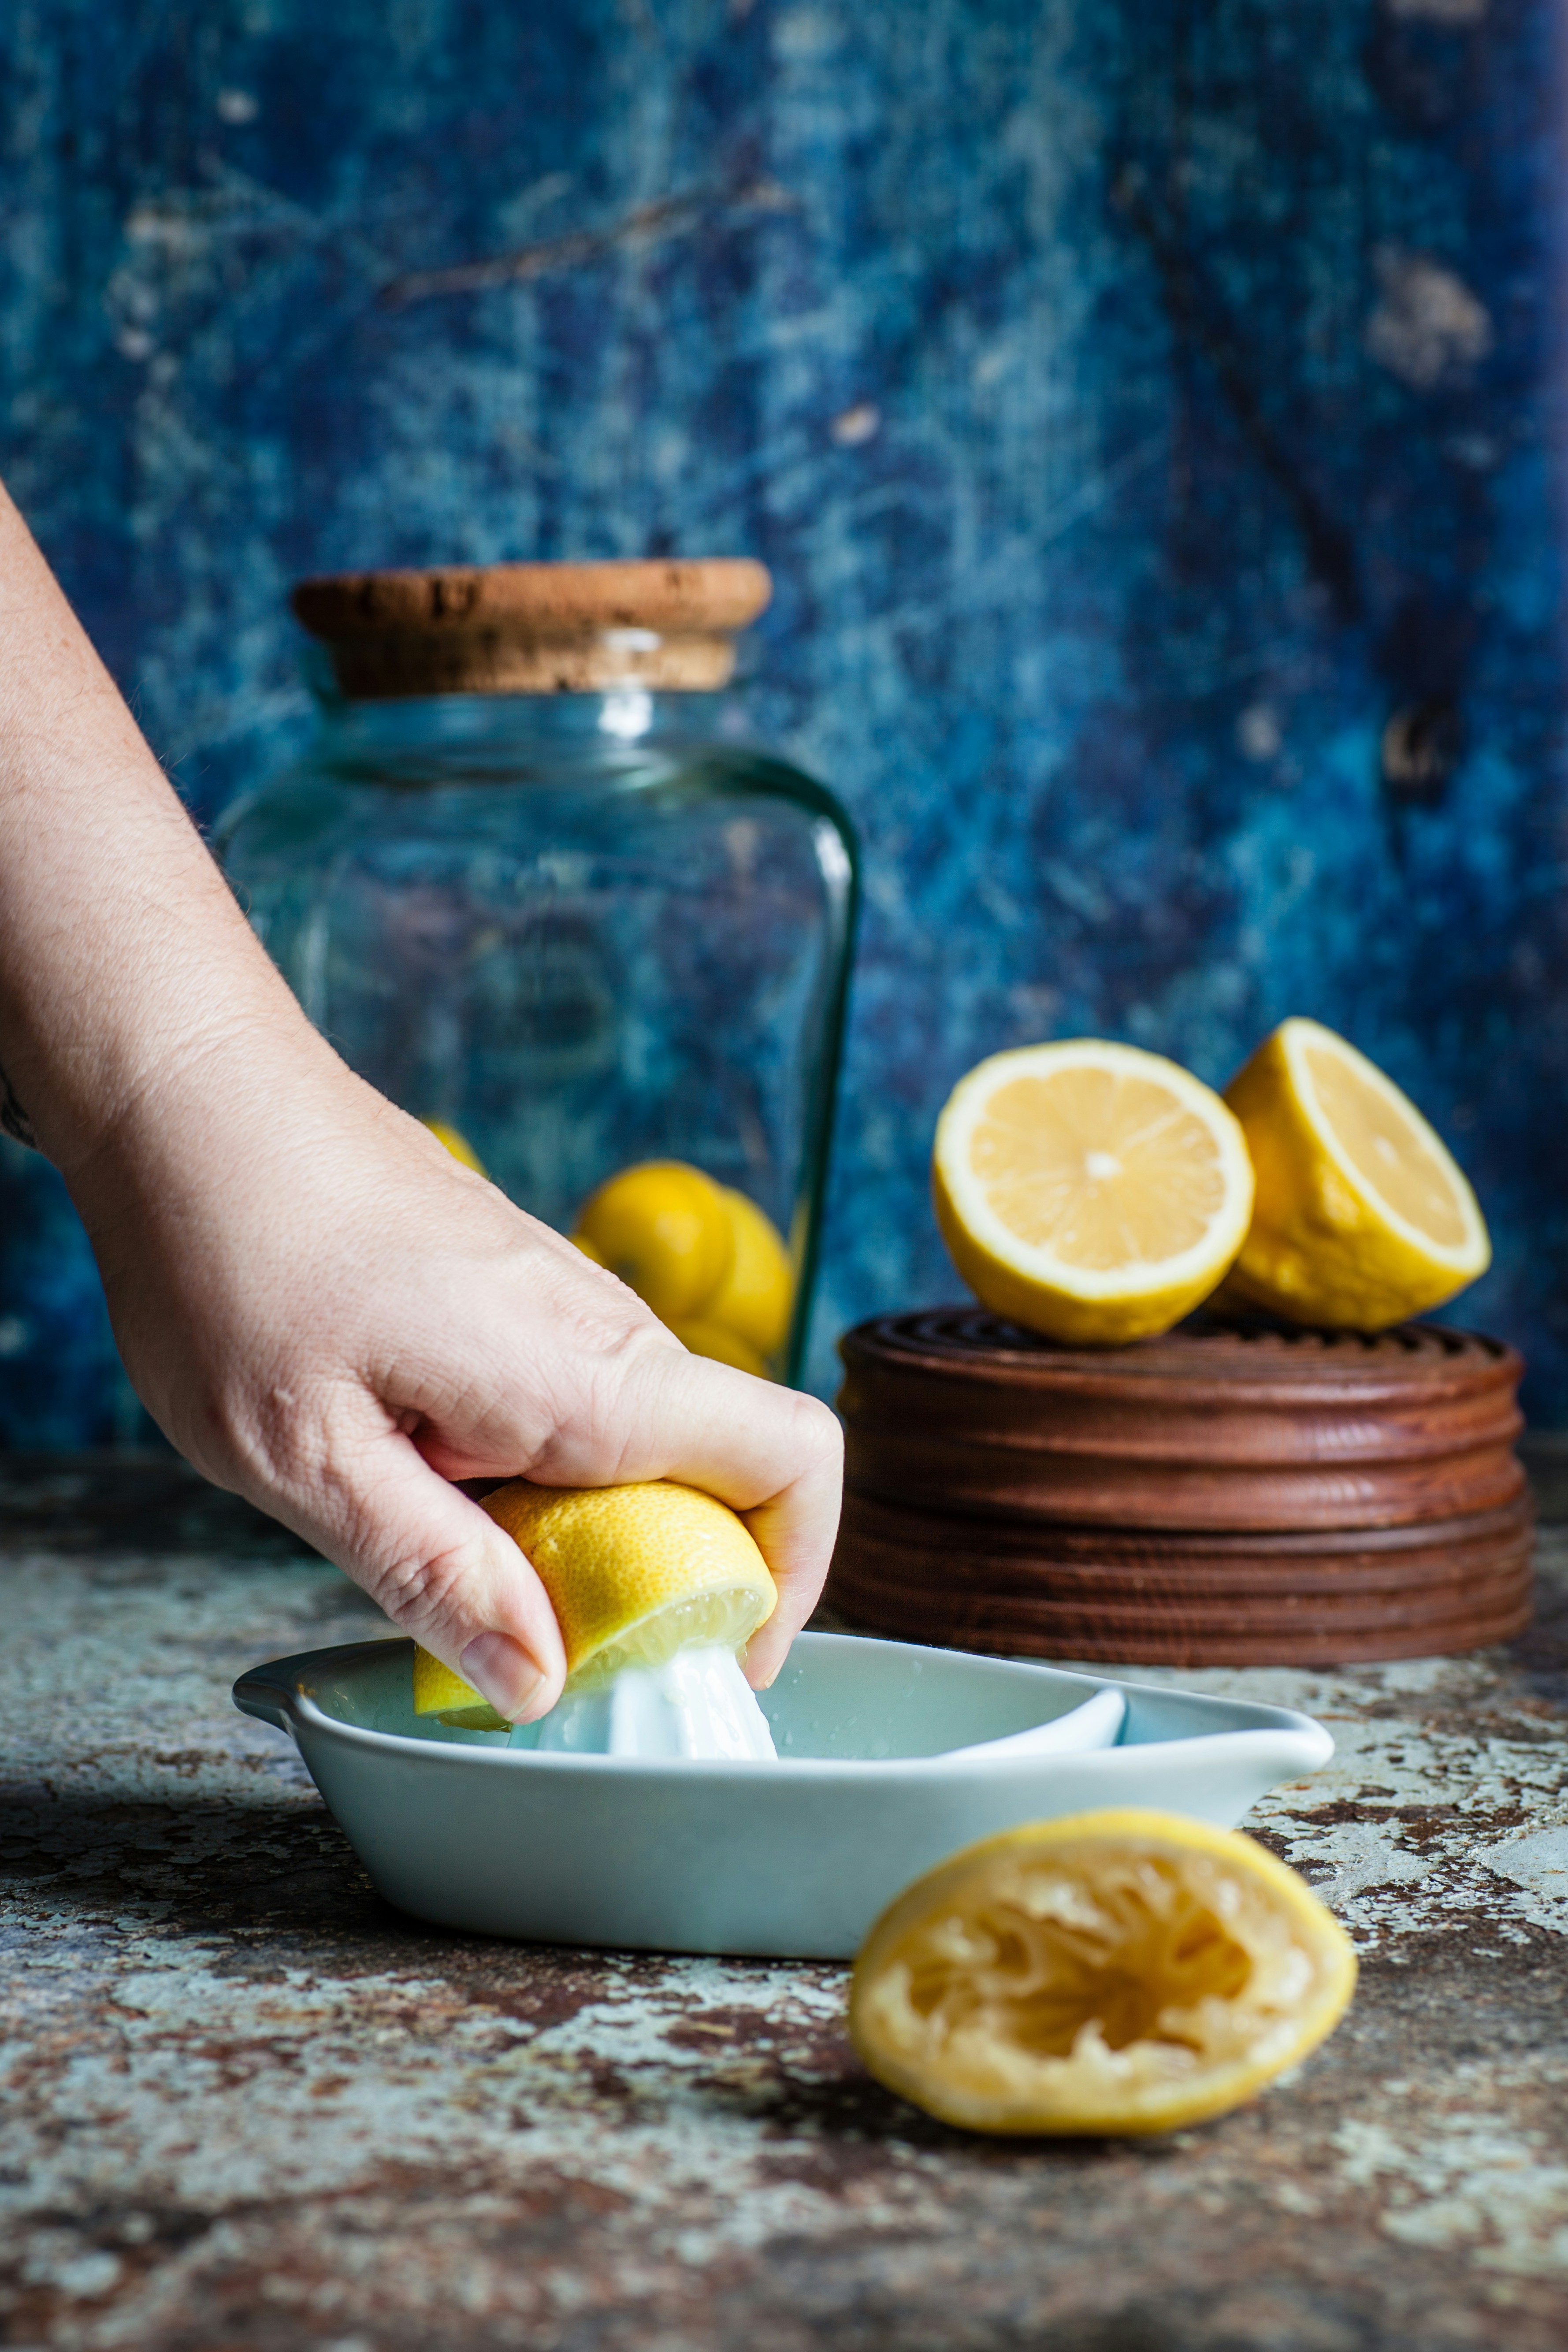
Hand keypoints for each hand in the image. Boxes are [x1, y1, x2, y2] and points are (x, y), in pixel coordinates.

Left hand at [67, 1018, 843, 1721]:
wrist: (194, 1100)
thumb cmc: (234, 1260)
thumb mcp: (309, 1460)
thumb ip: (436, 1574)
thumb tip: (538, 1683)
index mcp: (584, 1377)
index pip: (794, 1459)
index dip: (794, 1574)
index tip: (717, 1657)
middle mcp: (605, 1331)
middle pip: (727, 1473)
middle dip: (665, 1578)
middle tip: (528, 1637)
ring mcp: (566, 1304)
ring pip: (647, 1445)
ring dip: (586, 1527)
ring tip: (442, 1544)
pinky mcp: (518, 1293)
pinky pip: (578, 1406)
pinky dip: (537, 1473)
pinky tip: (414, 1471)